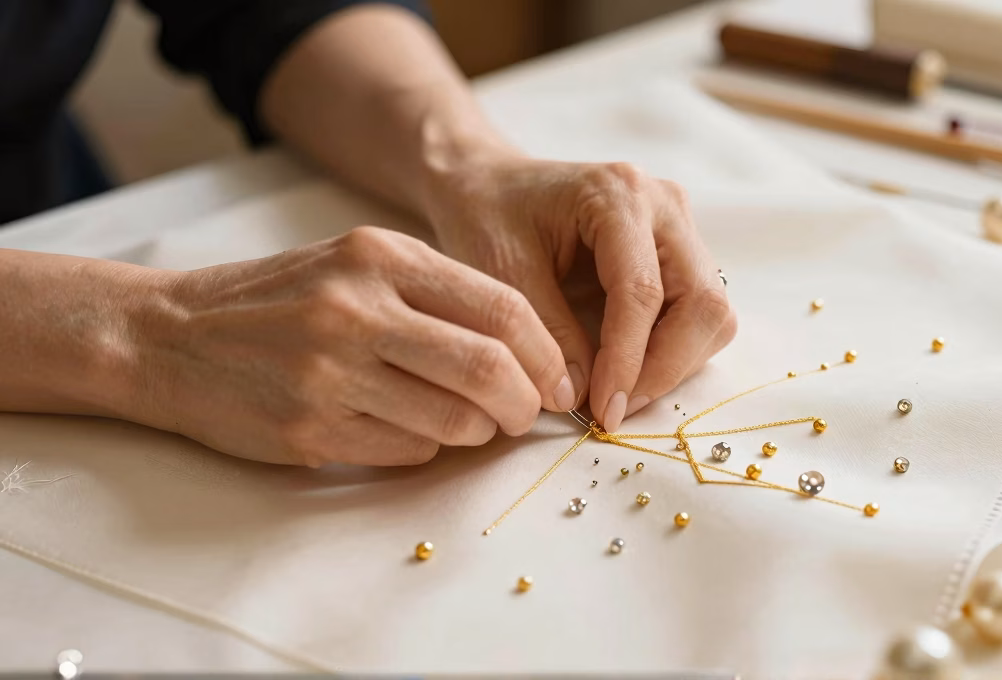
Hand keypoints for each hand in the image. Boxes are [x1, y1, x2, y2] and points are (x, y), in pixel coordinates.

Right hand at [132, 227, 576, 465]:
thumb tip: (524, 355)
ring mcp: (330, 373)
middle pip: (489, 368)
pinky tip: (403, 428)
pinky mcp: (309, 429)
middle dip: (527, 403)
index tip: (556, 379)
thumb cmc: (276, 300)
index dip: (546, 353)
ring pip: (454, 420)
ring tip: (466, 422)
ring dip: (476, 430)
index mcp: (379, 256)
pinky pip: (407, 450)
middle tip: (527, 415)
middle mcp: (357, 309)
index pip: (502, 307)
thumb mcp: (353, 265)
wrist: (166, 336)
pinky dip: (424, 446)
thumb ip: (433, 296)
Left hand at [426, 155, 736, 432]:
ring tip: (619, 394)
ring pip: (711, 314)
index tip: (604, 412)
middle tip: (616, 410)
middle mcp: (664, 205)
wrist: (491, 186)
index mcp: (618, 194)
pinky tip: (627, 371)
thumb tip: (581, 398)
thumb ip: (546, 333)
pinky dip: (673, 353)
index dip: (628, 361)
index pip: (643, 291)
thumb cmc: (488, 217)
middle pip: (702, 303)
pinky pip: (698, 314)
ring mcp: (679, 228)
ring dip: (674, 365)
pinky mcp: (680, 253)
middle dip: (664, 368)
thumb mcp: (501, 272)